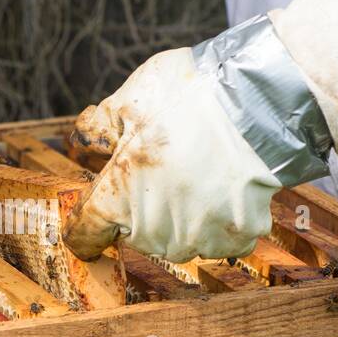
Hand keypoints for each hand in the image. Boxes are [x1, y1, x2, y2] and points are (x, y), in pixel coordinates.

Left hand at [63, 47, 281, 262]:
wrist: (256, 101)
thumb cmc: (187, 97)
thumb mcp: (128, 101)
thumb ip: (97, 129)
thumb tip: (81, 142)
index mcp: (116, 203)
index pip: (84, 236)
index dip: (84, 226)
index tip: (91, 219)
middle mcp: (153, 232)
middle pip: (135, 235)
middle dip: (139, 208)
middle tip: (161, 168)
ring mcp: (198, 238)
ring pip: (177, 239)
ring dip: (179, 217)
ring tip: (195, 174)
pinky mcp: (237, 238)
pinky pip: (219, 239)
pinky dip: (219, 220)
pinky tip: (222, 186)